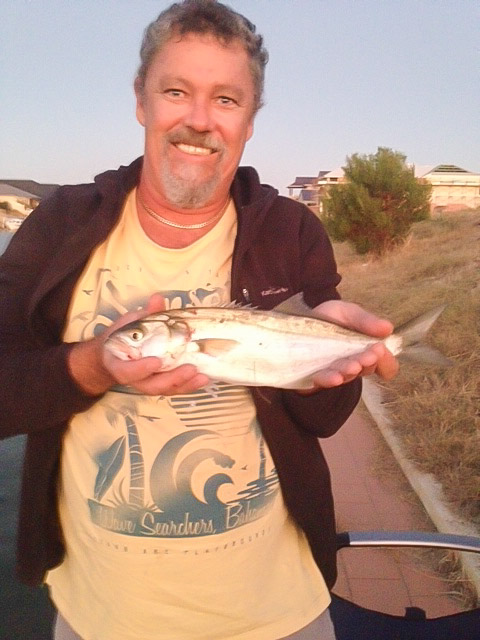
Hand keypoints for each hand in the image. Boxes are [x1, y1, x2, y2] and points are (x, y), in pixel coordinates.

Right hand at [68, 294, 209, 395]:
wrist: (116, 353)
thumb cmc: (123, 338)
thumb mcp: (130, 323)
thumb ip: (145, 314)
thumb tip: (157, 299)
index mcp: (120, 365)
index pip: (128, 371)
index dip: (141, 368)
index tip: (156, 361)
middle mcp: (135, 379)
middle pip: (152, 386)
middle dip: (172, 379)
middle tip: (190, 368)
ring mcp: (149, 383)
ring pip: (166, 389)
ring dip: (185, 384)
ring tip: (201, 376)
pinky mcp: (162, 384)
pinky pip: (175, 388)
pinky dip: (189, 385)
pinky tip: (203, 378)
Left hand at [299, 299, 398, 390]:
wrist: (296, 322)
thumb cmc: (329, 319)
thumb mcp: (348, 313)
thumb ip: (365, 320)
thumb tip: (388, 328)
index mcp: (367, 351)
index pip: (385, 364)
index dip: (386, 361)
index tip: (380, 350)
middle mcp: (354, 365)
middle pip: (366, 369)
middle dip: (367, 362)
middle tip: (368, 356)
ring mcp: (335, 373)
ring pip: (346, 376)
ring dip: (350, 371)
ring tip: (352, 366)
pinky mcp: (316, 378)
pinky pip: (324, 382)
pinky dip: (330, 380)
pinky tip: (335, 377)